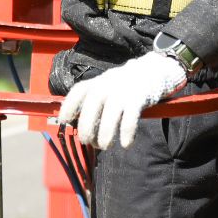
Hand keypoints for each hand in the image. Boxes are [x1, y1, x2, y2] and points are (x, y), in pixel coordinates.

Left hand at [58, 52, 186, 149]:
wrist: (154, 71)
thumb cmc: (126, 85)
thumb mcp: (107, 86)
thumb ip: (94, 101)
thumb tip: (79, 125)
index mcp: (98, 82)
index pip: (78, 91)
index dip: (68, 106)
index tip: (64, 121)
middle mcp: (108, 84)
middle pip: (92, 106)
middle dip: (87, 127)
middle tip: (87, 142)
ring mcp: (123, 90)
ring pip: (110, 114)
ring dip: (105, 133)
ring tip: (104, 146)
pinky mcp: (139, 98)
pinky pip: (130, 118)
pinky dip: (127, 132)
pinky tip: (126, 144)